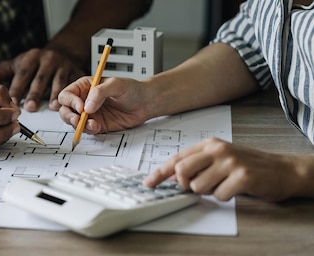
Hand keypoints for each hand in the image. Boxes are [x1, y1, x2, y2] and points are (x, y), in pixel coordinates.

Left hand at [0, 48, 84, 111]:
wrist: (62, 53)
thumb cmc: (33, 64)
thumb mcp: (14, 65)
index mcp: (30, 58)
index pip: (22, 73)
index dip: (17, 88)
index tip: (11, 103)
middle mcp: (47, 59)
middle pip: (39, 78)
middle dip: (34, 93)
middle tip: (29, 108)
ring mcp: (62, 65)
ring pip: (57, 81)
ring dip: (54, 95)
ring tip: (50, 107)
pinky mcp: (75, 71)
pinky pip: (72, 84)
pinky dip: (68, 94)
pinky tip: (64, 103)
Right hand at [57, 76, 151, 133]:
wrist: (145, 103)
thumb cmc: (132, 89)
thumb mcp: (116, 85)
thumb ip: (100, 93)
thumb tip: (87, 106)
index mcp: (85, 87)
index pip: (68, 94)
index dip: (70, 102)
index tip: (80, 107)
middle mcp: (84, 100)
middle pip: (65, 109)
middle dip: (68, 116)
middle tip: (78, 119)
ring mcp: (90, 114)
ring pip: (73, 121)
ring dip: (78, 125)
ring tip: (92, 123)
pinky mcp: (97, 124)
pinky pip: (86, 130)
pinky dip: (89, 130)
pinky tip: (97, 126)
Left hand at [143, 138, 301, 201]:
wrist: (282, 170)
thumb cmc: (247, 165)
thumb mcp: (218, 160)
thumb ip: (194, 166)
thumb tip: (168, 176)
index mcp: (209, 144)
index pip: (176, 158)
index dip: (159, 173)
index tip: (148, 183)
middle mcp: (218, 149)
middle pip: (182, 171)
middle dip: (184, 184)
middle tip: (197, 187)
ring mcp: (231, 162)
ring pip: (198, 186)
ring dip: (208, 192)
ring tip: (223, 185)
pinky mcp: (242, 176)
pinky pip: (219, 195)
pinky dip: (224, 197)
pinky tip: (235, 189)